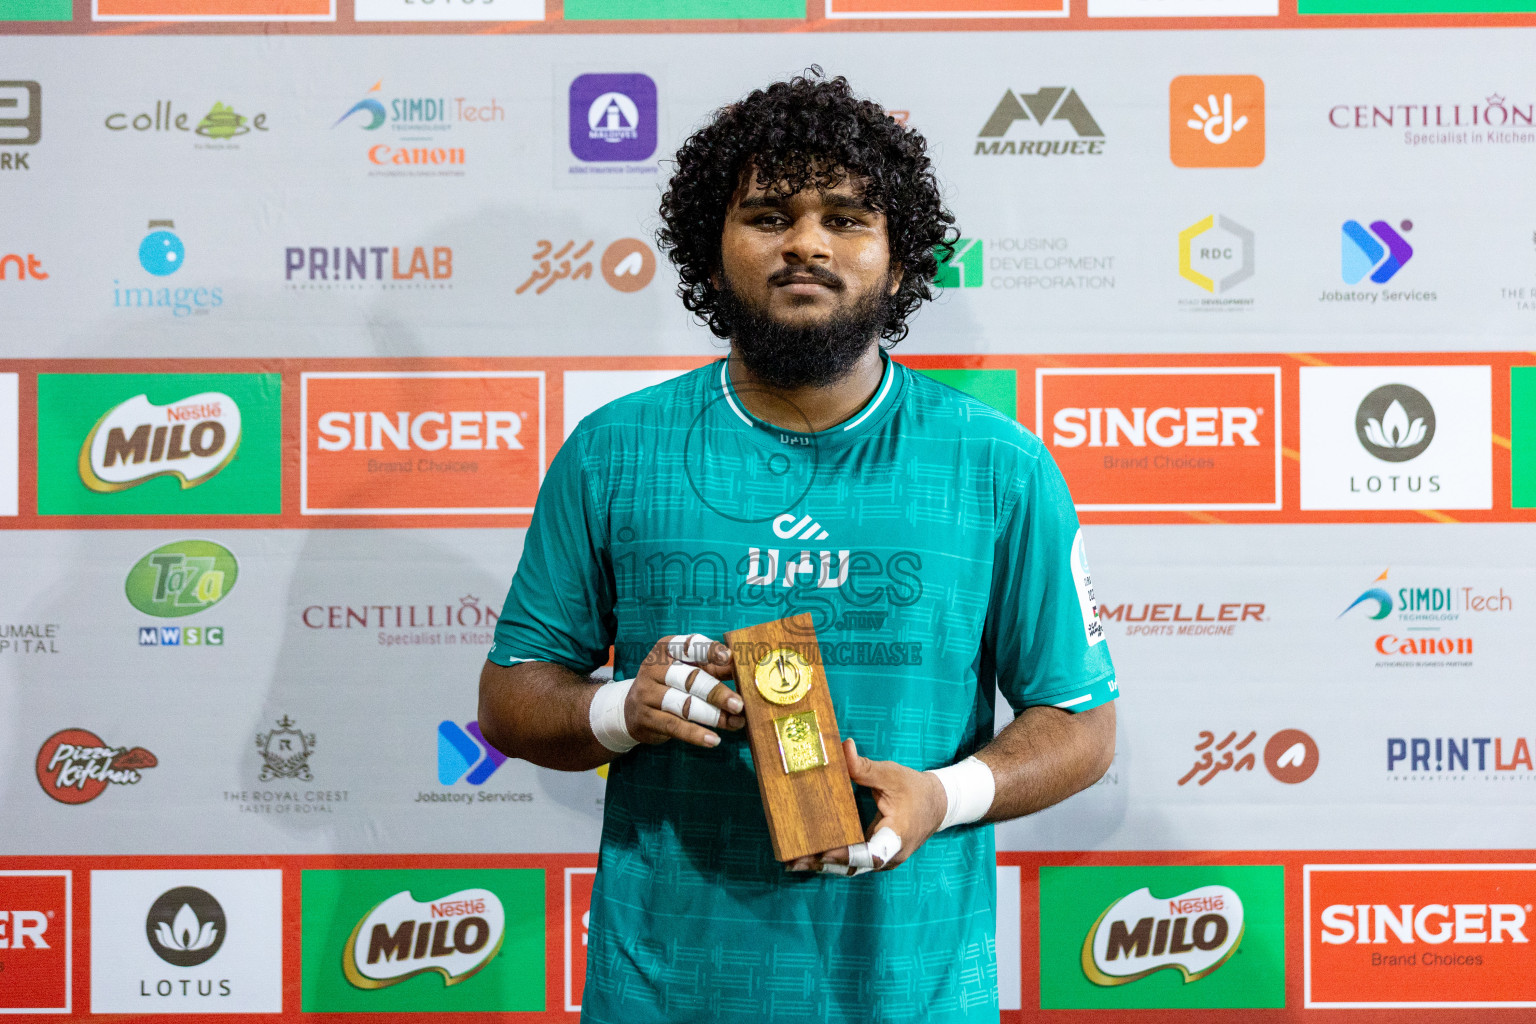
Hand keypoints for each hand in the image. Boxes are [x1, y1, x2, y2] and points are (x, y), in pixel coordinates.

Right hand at [624, 634, 745, 748]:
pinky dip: (696, 734)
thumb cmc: (670, 684)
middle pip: (690, 679)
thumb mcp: (688, 669)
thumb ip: (713, 668)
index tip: (730, 658)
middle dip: (717, 692)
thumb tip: (742, 671)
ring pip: (684, 705)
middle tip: (739, 704)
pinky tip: (714, 740)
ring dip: (713, 715)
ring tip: (735, 723)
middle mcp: (653, 668)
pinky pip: (675, 726)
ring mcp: (647, 693)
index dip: (710, 651)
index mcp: (666, 649)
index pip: (690, 645)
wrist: (632, 710)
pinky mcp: (646, 718)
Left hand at [788, 738, 947, 874]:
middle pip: (854, 865)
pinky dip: (833, 860)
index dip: (847, 855)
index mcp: (896, 837)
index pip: (871, 853)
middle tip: (794, 860)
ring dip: (824, 865)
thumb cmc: (915, 789)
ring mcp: (883, 860)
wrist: (938, 804)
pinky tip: (810, 857)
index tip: (823, 852)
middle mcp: (889, 856)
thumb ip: (865, 767)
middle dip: (824, 863)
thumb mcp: (892, 774)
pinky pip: (853, 862)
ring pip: (851, 868)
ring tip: (794, 862)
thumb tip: (843, 748)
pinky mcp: (876, 857)